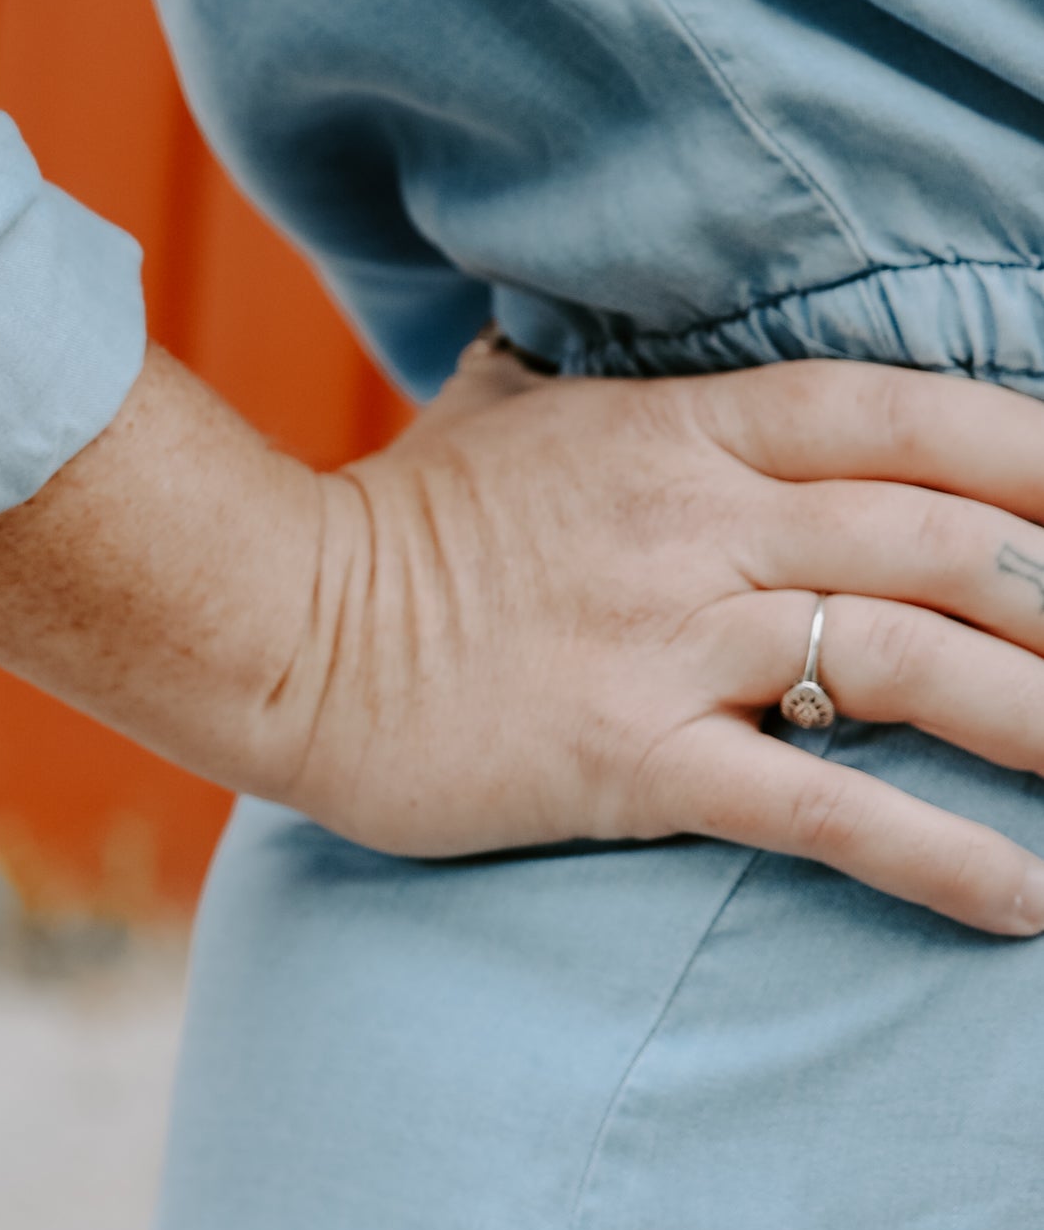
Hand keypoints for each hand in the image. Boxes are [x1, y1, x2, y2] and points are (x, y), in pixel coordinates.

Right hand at [0, 341, 1043, 936]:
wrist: (264, 622)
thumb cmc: (390, 522)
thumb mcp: (503, 411)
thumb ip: (588, 378)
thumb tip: (583, 332)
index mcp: (680, 429)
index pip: (896, 415)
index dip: (1024, 446)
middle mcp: (694, 523)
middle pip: (936, 542)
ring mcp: (664, 639)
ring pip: (904, 666)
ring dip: (1041, 720)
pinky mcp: (627, 757)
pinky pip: (814, 805)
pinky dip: (933, 853)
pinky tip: (1020, 898)